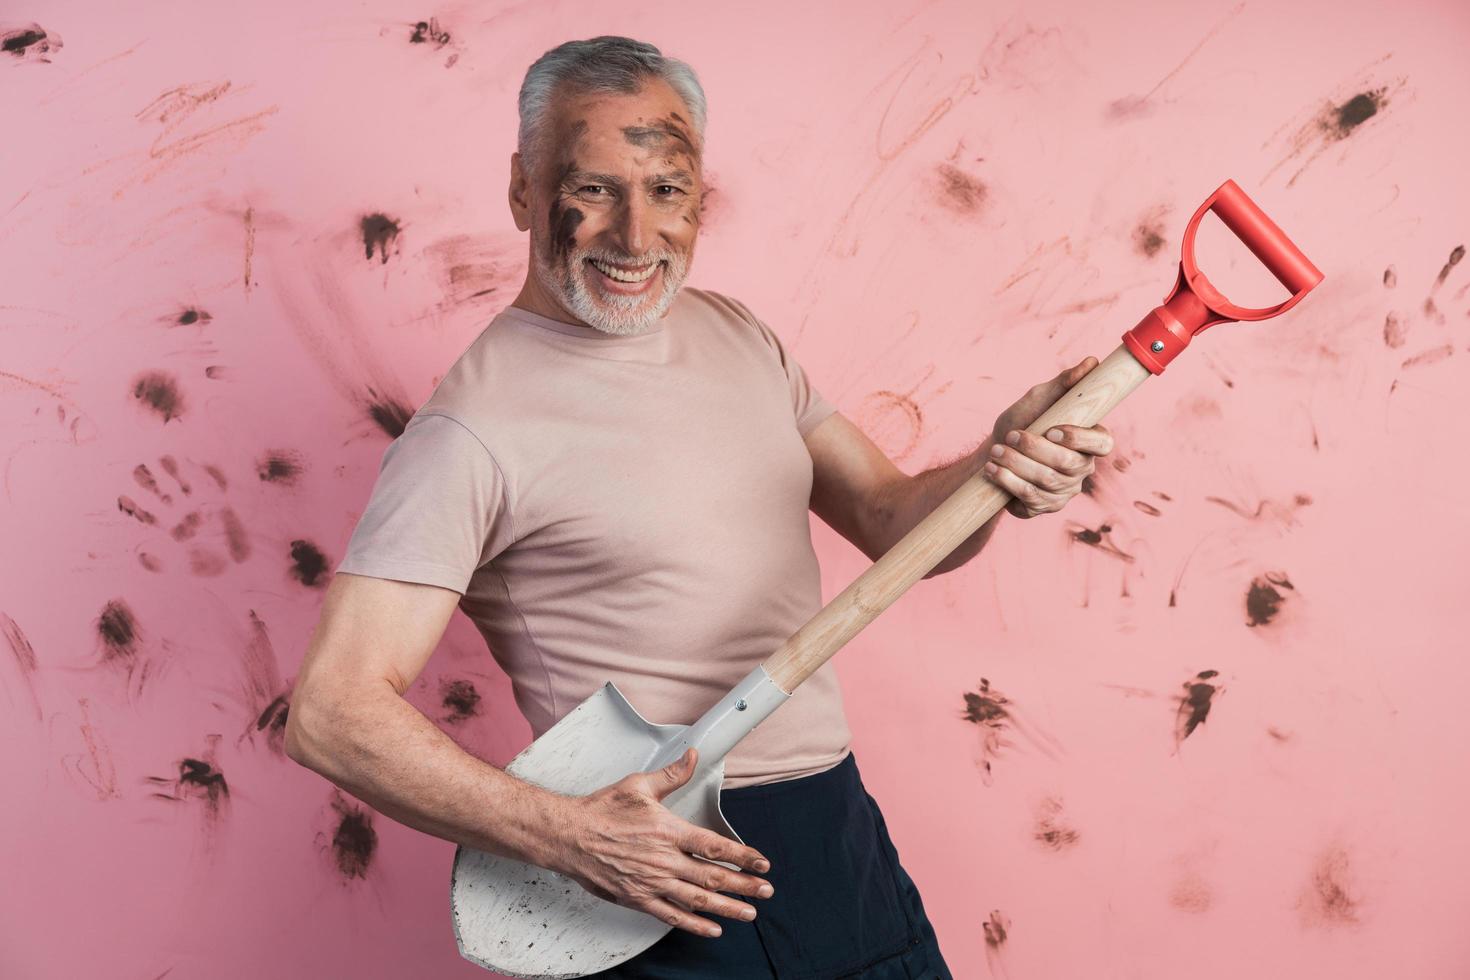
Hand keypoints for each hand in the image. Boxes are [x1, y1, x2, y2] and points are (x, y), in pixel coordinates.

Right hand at [545, 747, 773, 938]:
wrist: (569, 836)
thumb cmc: (601, 811)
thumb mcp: (639, 785)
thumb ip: (671, 775)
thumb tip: (692, 757)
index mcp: (668, 831)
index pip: (715, 846)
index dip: (743, 856)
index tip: (761, 863)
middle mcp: (664, 860)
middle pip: (713, 876)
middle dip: (744, 885)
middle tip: (765, 891)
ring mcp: (651, 882)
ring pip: (697, 899)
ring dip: (727, 907)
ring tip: (749, 913)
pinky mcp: (637, 898)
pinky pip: (671, 915)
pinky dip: (694, 923)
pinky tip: (711, 927)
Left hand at [986, 357, 1113, 518]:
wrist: (994, 452)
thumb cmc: (1023, 421)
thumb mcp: (1039, 399)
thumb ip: (1064, 383)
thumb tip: (1091, 362)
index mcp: (1089, 441)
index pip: (1103, 444)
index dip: (1080, 439)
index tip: (1052, 431)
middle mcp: (1081, 468)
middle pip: (1067, 464)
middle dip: (1034, 450)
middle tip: (1010, 437)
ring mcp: (1065, 491)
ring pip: (1047, 482)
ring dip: (1017, 465)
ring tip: (995, 452)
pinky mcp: (1044, 506)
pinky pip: (1031, 500)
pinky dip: (1009, 483)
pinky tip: (993, 471)